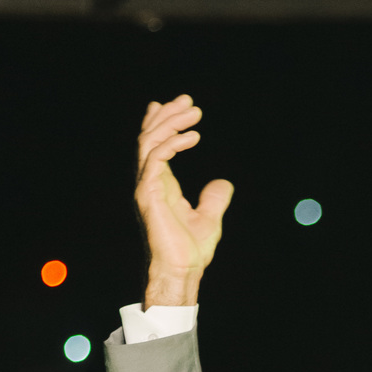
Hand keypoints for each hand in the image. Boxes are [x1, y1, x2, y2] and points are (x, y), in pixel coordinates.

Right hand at [136, 94, 233, 306]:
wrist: (182, 269)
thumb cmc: (191, 250)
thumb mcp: (210, 216)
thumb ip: (214, 198)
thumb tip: (224, 184)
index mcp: (161, 184)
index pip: (157, 145)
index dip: (166, 122)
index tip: (182, 106)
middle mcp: (150, 181)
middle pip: (150, 137)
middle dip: (168, 115)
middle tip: (189, 101)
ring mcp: (147, 187)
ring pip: (150, 142)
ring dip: (171, 123)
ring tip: (194, 113)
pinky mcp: (149, 194)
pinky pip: (156, 158)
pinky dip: (172, 143)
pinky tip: (192, 137)